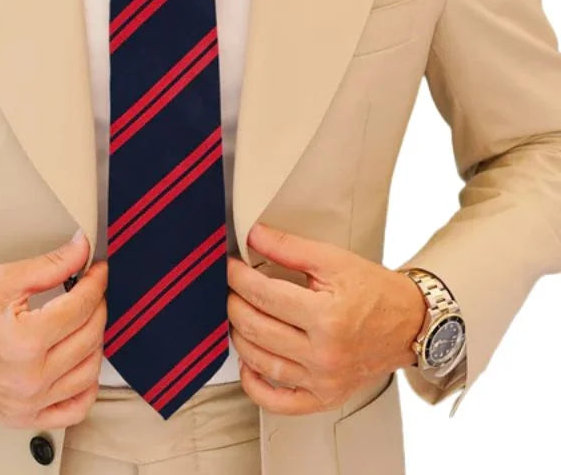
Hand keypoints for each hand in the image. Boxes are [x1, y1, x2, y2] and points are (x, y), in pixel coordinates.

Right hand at [0, 231, 107, 428]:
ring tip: (86, 319)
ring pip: (89, 372)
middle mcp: (30, 378)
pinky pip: (72, 410)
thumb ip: (49, 265)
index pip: (81, 306)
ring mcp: (27, 403)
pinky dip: (86, 387)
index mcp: (24, 342)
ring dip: (96, 340)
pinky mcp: (22, 417)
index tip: (98, 270)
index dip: (96, 281)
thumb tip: (80, 251)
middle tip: (92, 288)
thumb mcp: (2, 279)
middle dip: (98, 305)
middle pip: (90, 336)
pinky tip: (83, 364)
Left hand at [227, 222, 424, 414]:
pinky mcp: (325, 397)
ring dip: (239, 336)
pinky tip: (247, 365)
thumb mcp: (333, 260)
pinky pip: (280, 403)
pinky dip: (255, 387)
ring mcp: (324, 381)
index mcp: (327, 317)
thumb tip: (254, 236)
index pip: (264, 295)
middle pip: (257, 328)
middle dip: (233, 303)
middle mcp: (324, 354)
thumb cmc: (375, 292)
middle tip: (229, 288)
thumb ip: (290, 248)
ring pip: (261, 362)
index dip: (238, 277)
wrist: (410, 323)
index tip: (229, 266)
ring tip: (237, 316)